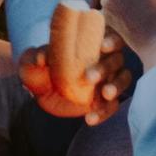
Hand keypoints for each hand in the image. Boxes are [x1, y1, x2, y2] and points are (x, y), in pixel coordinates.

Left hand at [17, 33, 133, 126]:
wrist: (41, 89)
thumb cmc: (39, 67)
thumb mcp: (32, 60)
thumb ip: (35, 56)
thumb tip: (42, 57)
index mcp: (93, 42)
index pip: (110, 36)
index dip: (111, 40)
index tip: (102, 46)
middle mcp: (105, 58)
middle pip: (117, 59)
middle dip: (106, 67)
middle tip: (89, 77)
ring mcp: (108, 79)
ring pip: (123, 79)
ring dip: (116, 86)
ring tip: (105, 95)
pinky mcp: (104, 100)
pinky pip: (112, 105)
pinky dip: (104, 112)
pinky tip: (90, 118)